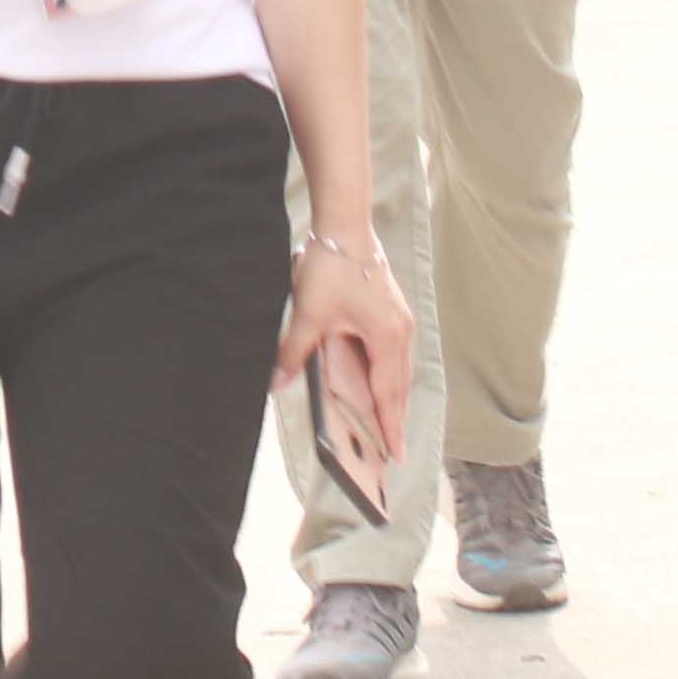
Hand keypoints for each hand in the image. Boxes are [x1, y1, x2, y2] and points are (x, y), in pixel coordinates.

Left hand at [281, 234, 415, 470]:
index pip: (389, 394)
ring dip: (394, 396)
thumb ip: (294, 351)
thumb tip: (277, 382)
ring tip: (389, 421)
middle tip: (394, 448)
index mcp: (387, 338)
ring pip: (400, 369)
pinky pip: (395, 353)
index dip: (390, 426)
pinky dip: (389, 373)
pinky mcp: (392, 310)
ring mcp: (399, 320)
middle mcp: (400, 332)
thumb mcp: (309, 314)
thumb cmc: (332, 267)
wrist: (345, 225)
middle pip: (401, 385)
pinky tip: (380, 378)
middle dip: (396, 417)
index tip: (396, 453)